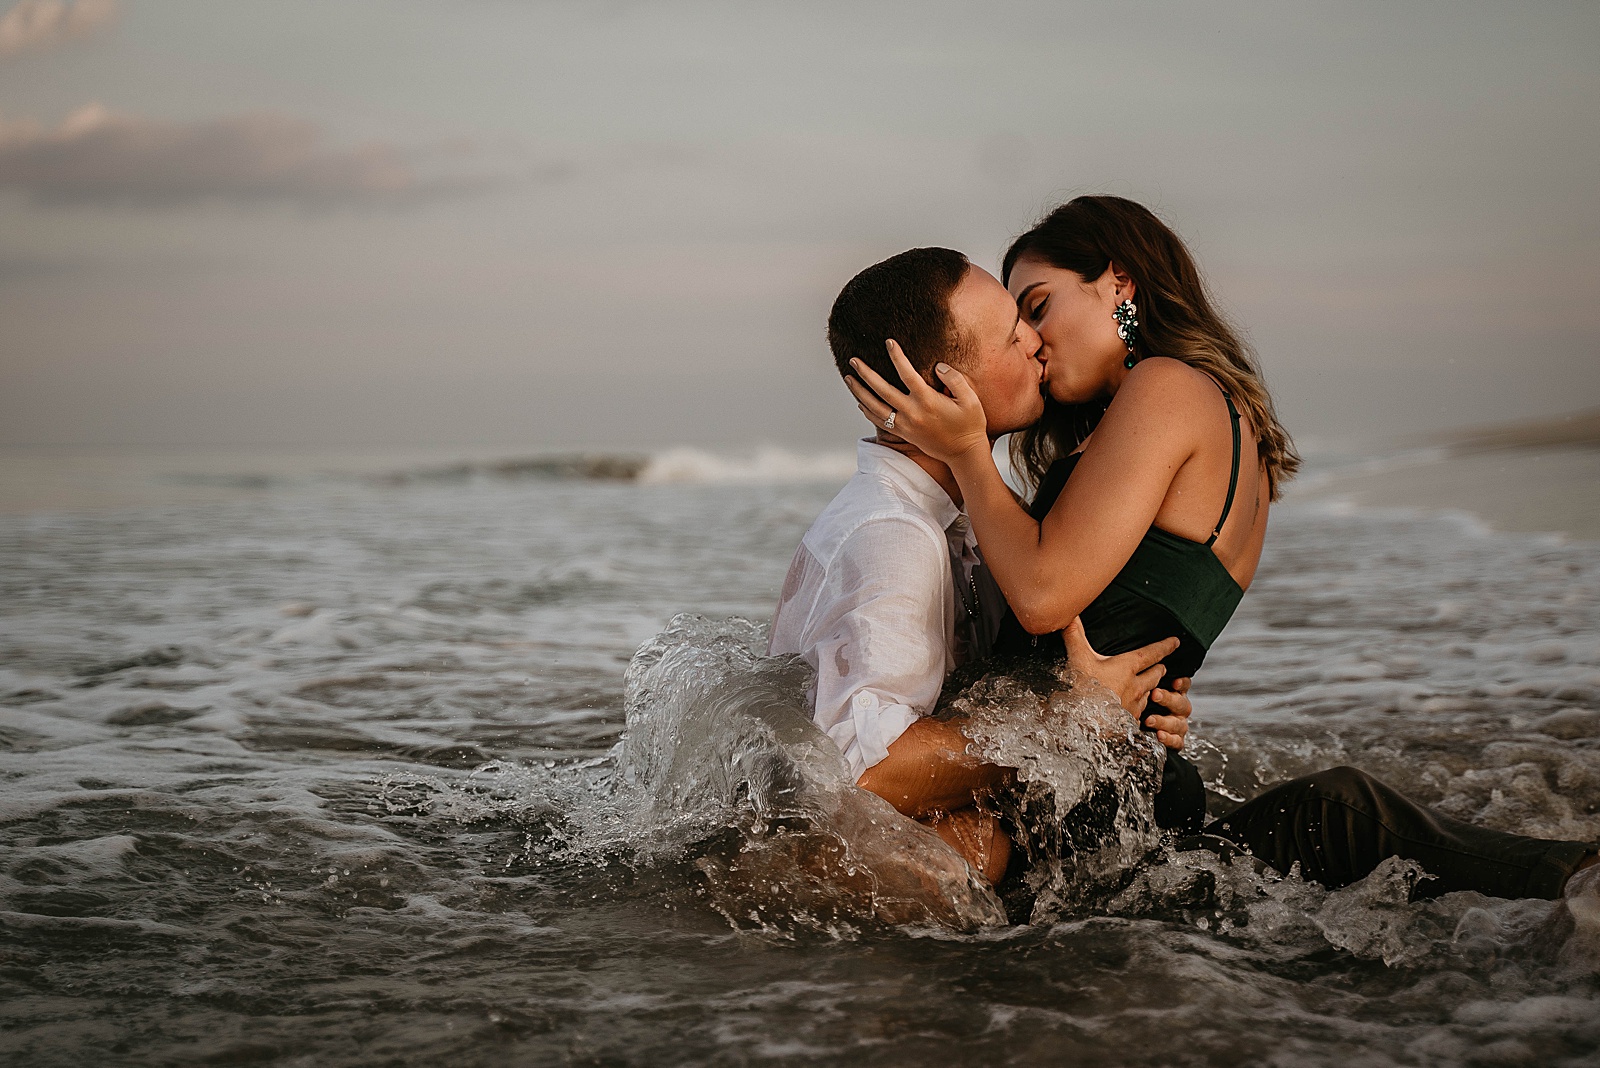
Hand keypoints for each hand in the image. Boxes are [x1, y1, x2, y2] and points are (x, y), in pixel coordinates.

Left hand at [843, 340, 988, 464]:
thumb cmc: (970, 423)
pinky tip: (860, 402)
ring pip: (875, 407)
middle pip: (882, 390)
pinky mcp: (904, 434)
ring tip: (848, 378)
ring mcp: (905, 425)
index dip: (897, 356)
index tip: (888, 342)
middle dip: (866, 374)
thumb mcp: (970, 399)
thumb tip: (938, 366)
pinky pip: (880, 422)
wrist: (964, 453)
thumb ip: (955, 379)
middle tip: (853, 360)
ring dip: (859, 392)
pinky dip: (867, 411)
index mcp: (927, 400)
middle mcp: (912, 412)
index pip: (907, 374)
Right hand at [1062, 618, 1176, 717]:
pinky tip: (1134, 707)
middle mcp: (1135, 686)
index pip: (1152, 653)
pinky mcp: (1129, 721)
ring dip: (1151, 688)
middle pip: (1155, 674)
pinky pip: (1140, 712)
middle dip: (1159, 668)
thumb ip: (1075, 635)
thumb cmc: (1082, 690)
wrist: (1083, 724)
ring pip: (1150, 693)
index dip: (1165, 646)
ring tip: (1150, 686)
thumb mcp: (1078, 658)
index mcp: (1126, 668)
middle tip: (1161, 665)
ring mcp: (1134, 705)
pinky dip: (1140, 707)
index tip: (1176, 642)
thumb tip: (1070, 615)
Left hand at [1144, 677, 1191, 750]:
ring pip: (1178, 723)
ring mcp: (1179, 725)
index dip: (1182, 683)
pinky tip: (1159, 735)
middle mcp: (1179, 709)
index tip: (1174, 682)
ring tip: (1149, 720)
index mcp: (1175, 694)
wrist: (1140, 731)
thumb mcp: (1143, 692)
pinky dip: (1169, 739)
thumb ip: (1146, 682)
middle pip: (1180, 703)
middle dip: (1168, 699)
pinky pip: (1177, 741)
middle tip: (1155, 694)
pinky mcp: (1176, 741)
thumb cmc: (1141, 706)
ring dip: (1163, 721)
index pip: (1184, 686)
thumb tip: (1137, 662)